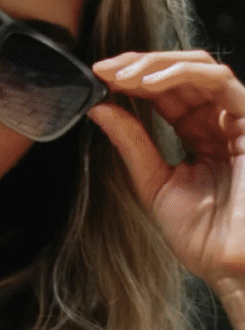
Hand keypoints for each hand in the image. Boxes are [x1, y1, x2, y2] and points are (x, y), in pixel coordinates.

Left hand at [90, 50, 244, 290]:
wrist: (229, 265)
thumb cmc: (201, 235)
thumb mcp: (154, 183)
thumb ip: (131, 144)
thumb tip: (99, 108)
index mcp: (199, 133)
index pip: (164, 91)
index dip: (131, 78)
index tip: (97, 78)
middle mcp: (219, 120)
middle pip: (178, 71)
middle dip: (137, 64)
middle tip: (103, 69)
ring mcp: (237, 118)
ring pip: (198, 66)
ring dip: (155, 64)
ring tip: (121, 76)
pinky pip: (218, 80)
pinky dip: (180, 74)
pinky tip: (148, 84)